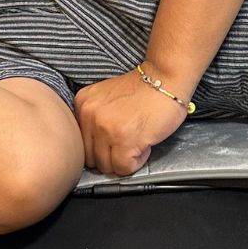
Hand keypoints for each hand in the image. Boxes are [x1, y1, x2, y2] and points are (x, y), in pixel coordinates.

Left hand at [74, 67, 190, 175]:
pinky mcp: (124, 141)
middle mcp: (90, 116)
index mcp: (83, 103)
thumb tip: (95, 147)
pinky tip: (144, 145)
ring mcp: (106, 129)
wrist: (166, 80)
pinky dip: (137, 162)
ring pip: (107, 166)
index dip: (101, 145)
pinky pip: (124, 168)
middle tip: (128, 142)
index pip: (82, 142)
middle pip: (92, 157)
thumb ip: (96, 117)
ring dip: (124, 160)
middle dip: (111, 155)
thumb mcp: (107, 97)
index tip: (114, 139)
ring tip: (137, 141)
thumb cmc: (144, 89)